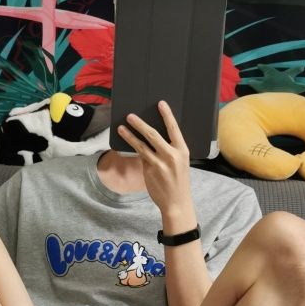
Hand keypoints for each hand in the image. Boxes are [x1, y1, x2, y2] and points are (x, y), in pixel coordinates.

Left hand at [118, 101, 190, 215]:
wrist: (176, 202)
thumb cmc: (178, 181)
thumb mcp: (179, 164)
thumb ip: (169, 151)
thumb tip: (152, 139)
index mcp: (183, 151)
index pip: (174, 129)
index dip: (167, 115)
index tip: (161, 103)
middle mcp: (172, 155)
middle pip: (153, 134)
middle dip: (140, 124)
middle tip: (130, 116)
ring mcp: (160, 163)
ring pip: (142, 145)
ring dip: (130, 135)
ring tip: (121, 127)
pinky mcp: (150, 170)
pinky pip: (140, 155)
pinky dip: (132, 147)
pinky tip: (125, 140)